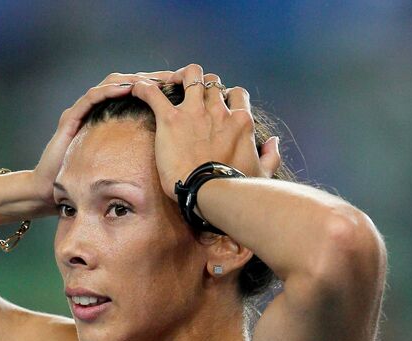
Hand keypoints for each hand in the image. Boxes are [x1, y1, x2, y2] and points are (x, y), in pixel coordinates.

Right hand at [31, 70, 180, 212]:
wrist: (47, 192)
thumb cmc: (80, 184)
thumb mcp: (115, 170)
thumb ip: (133, 160)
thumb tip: (163, 165)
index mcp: (107, 119)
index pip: (135, 95)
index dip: (156, 89)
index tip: (177, 89)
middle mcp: (94, 110)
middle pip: (125, 83)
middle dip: (149, 79)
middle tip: (171, 77)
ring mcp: (81, 111)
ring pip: (110, 84)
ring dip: (132, 80)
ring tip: (152, 80)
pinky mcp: (70, 117)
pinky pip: (92, 97)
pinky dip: (110, 90)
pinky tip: (126, 87)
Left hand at [130, 63, 280, 200]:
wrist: (212, 194)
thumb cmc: (237, 190)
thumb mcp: (262, 173)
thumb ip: (271, 156)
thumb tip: (274, 142)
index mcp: (241, 122)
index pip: (237, 94)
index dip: (226, 96)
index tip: (219, 106)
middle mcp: (219, 111)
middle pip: (213, 82)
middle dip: (203, 85)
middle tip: (192, 95)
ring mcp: (194, 113)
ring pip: (190, 75)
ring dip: (180, 77)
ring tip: (169, 84)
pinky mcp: (171, 120)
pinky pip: (154, 93)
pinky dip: (145, 88)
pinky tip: (137, 89)